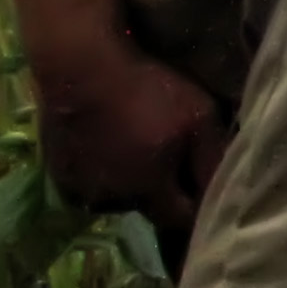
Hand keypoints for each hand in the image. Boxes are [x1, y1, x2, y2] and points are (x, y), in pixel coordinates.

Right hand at [30, 37, 228, 233]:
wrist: (80, 69)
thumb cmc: (147, 90)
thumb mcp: (198, 116)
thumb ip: (213, 157)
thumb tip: (228, 191)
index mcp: (149, 190)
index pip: (181, 219)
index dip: (196, 206)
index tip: (201, 188)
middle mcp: (113, 200)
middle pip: (149, 207)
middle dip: (163, 191)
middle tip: (169, 158)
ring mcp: (80, 189)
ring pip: (117, 196)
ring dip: (129, 182)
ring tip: (134, 148)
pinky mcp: (58, 175)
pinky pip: (89, 183)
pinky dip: (101, 171)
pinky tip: (106, 145)